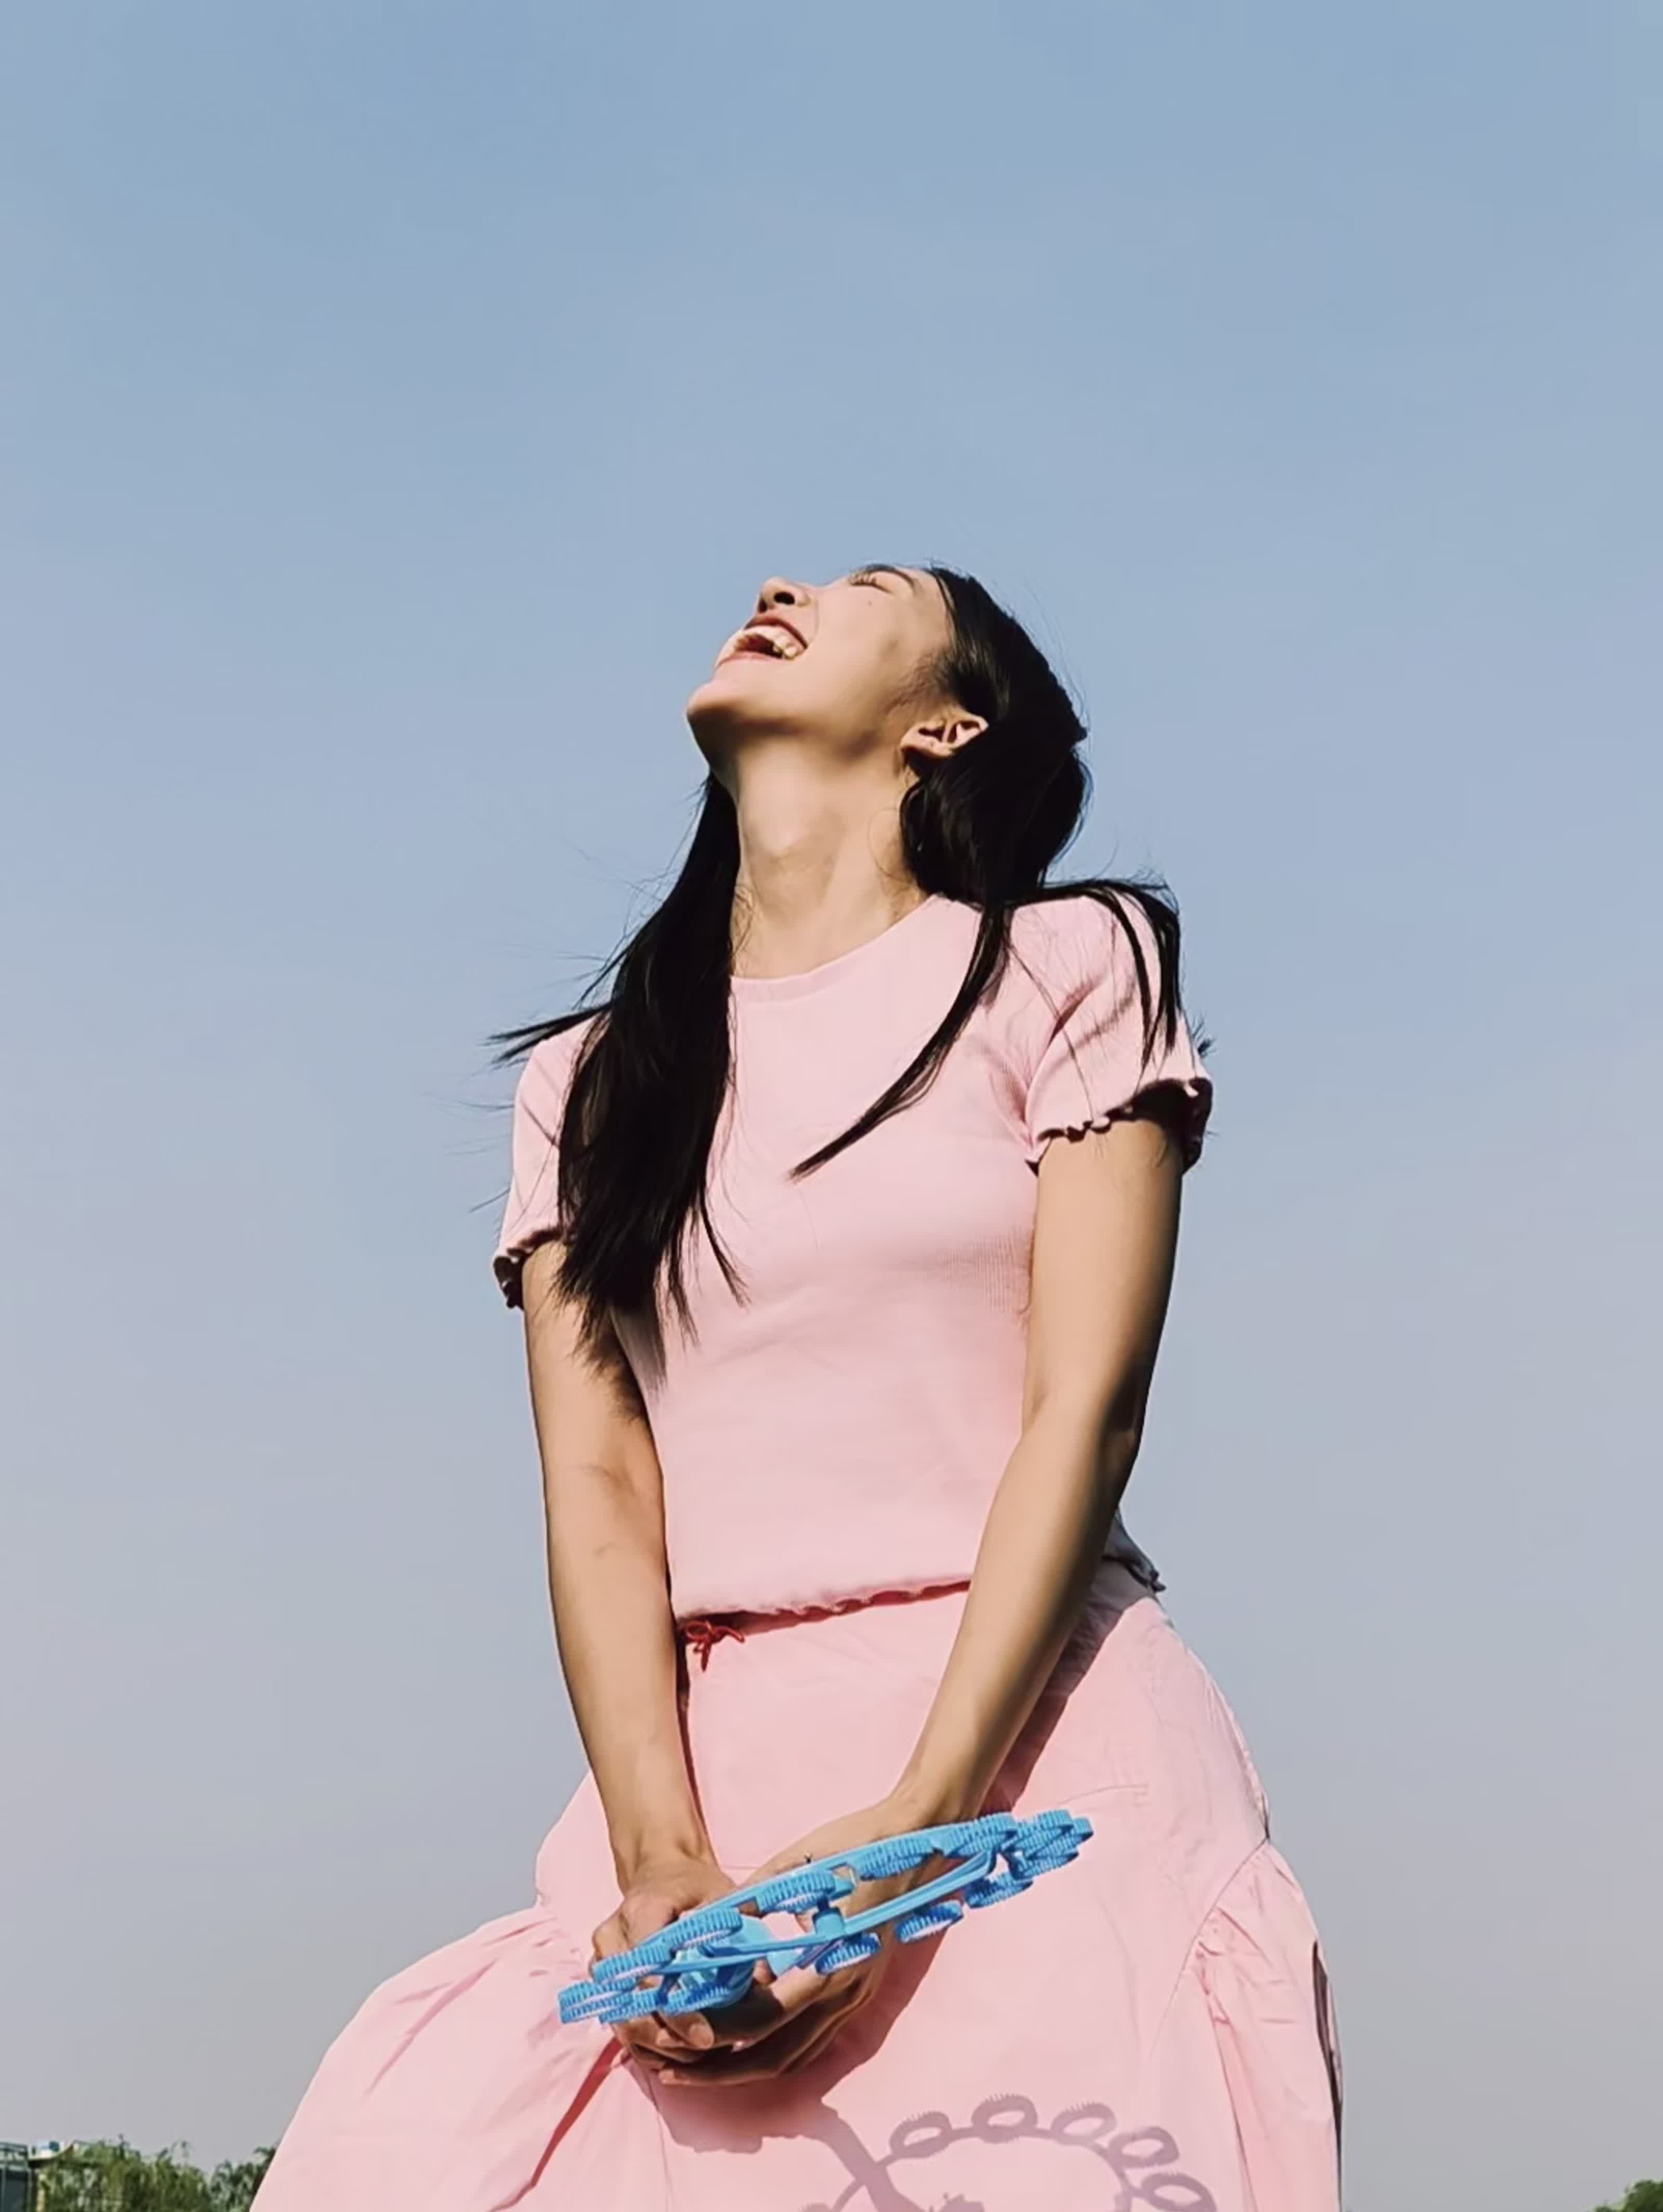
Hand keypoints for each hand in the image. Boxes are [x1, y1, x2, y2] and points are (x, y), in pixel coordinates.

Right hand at [590, 1847, 739, 2072]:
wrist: (659, 1872)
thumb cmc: (693, 1884)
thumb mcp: (720, 1894)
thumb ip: (739, 1931)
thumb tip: (763, 1979)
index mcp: (641, 1910)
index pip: (650, 1972)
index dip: (676, 2010)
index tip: (705, 2036)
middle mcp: (612, 1936)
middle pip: (628, 2004)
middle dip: (664, 2036)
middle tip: (703, 2052)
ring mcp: (602, 1959)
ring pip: (619, 2018)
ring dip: (655, 2045)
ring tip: (695, 2058)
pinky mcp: (603, 1979)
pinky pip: (617, 2021)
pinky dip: (644, 2043)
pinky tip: (675, 2053)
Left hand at [654, 1794, 941, 2089]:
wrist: (919, 1840)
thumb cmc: (860, 1843)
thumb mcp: (802, 1861)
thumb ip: (755, 1895)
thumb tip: (706, 1920)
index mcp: (830, 1961)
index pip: (763, 2017)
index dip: (716, 2032)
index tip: (674, 2034)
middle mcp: (846, 1991)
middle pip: (776, 2055)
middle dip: (722, 2070)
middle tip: (674, 2073)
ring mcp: (857, 1996)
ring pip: (796, 2057)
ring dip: (748, 2068)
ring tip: (699, 2068)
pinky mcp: (860, 1992)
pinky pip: (814, 2043)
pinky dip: (777, 2054)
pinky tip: (745, 2047)